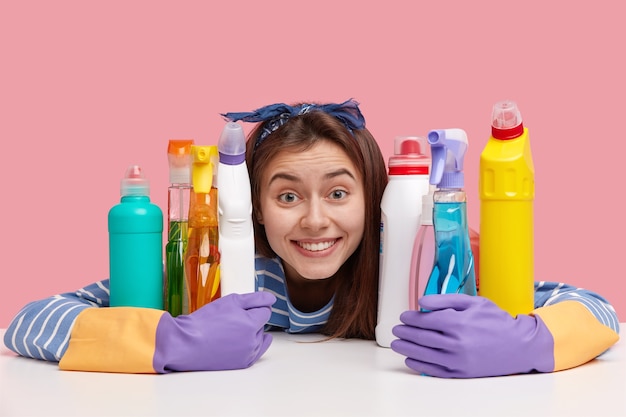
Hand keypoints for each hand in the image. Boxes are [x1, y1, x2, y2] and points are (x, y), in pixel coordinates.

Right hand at [154, 291, 275, 371]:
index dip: (254, 307)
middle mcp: (252, 341)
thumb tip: (271, 300)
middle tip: (231, 319)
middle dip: (251, 320)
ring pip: (258, 338)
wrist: (186, 344)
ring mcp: (248, 354)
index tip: (241, 308)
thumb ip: (255, 299)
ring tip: (230, 331)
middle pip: (261, 325)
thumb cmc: (204, 322)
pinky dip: (250, 346)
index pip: (265, 311)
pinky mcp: (242, 364)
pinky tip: (239, 341)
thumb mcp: (230, 301)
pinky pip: (255, 352)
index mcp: (251, 324)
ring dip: (250, 333)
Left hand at [390, 294, 553, 377]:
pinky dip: (420, 365)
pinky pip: (435, 370)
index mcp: (459, 322)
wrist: (519, 345)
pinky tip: (411, 360)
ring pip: (425, 354)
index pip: (426, 320)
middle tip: (396, 330)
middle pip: (422, 337)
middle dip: (405, 333)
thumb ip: (445, 299)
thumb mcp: (473, 302)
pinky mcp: (462, 372)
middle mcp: (457, 342)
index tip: (403, 316)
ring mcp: (459, 359)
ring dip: (407, 349)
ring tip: (397, 344)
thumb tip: (421, 301)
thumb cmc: (496, 321)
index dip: (411, 318)